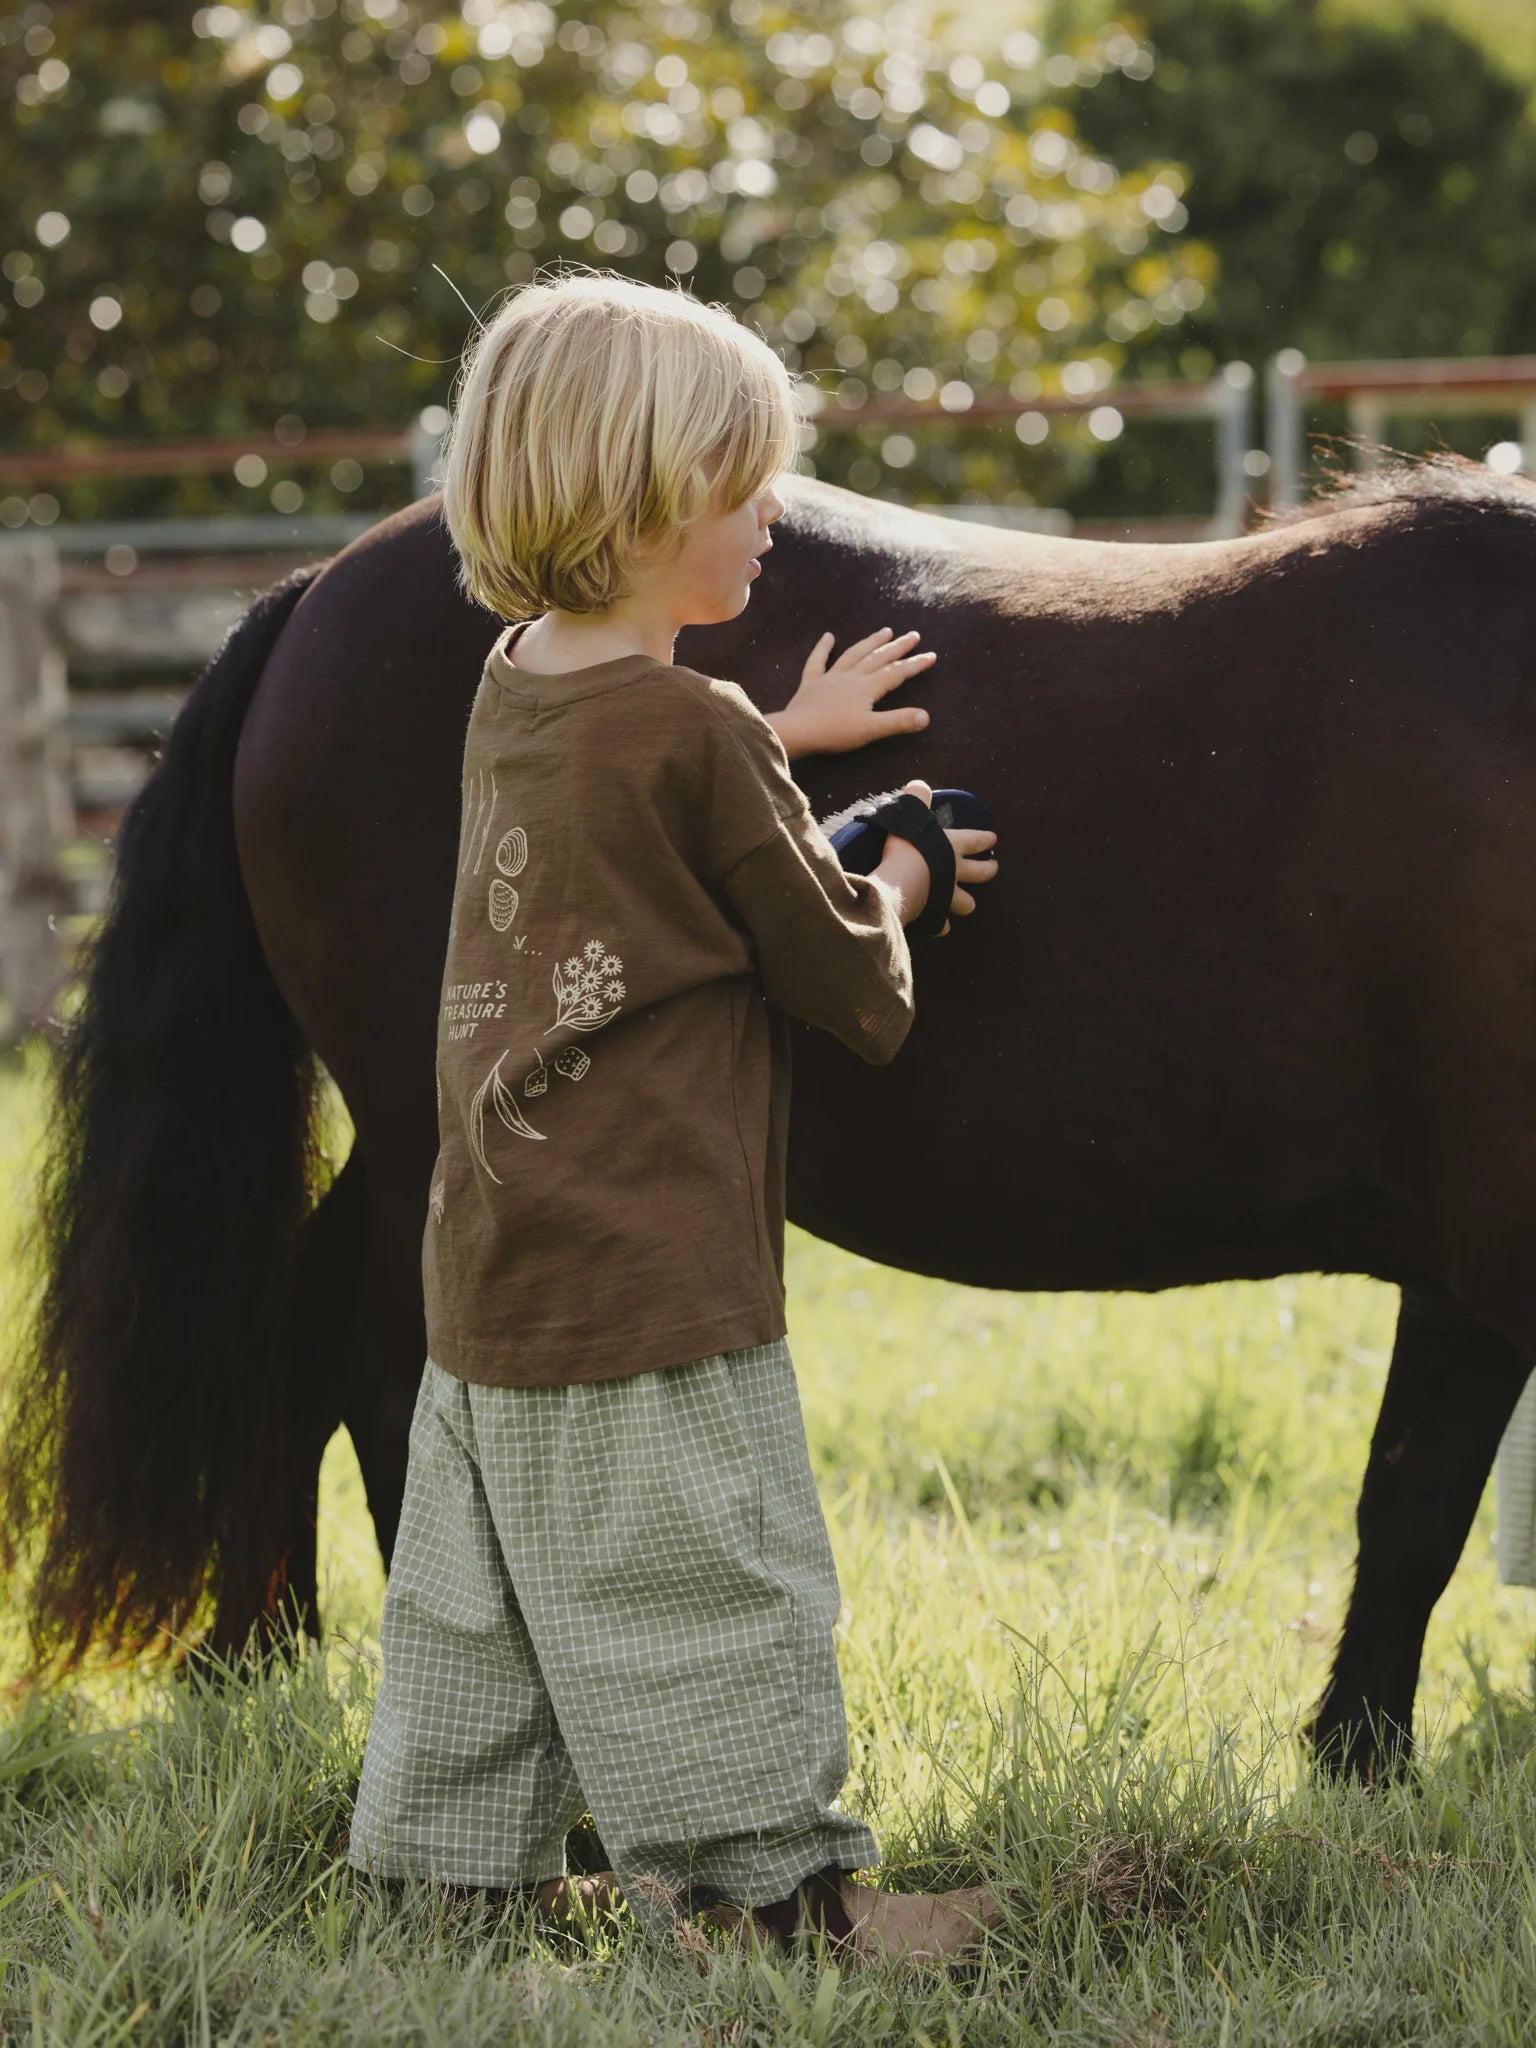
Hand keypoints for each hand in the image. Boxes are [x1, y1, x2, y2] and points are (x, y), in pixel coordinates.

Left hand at [770, 626, 935, 758]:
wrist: (797, 731)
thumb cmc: (834, 732)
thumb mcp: (871, 730)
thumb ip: (898, 722)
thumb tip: (926, 716)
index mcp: (867, 687)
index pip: (896, 673)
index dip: (915, 664)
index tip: (931, 655)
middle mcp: (851, 676)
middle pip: (878, 658)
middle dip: (898, 647)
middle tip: (913, 635)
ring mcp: (830, 677)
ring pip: (854, 654)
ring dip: (870, 642)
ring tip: (885, 631)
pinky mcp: (811, 683)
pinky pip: (817, 661)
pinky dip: (823, 648)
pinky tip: (828, 637)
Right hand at [873, 779, 998, 936]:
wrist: (900, 882)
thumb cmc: (907, 845)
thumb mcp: (910, 814)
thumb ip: (916, 799)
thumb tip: (918, 785)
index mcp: (954, 846)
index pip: (976, 840)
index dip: (985, 839)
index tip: (993, 839)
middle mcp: (955, 872)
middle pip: (981, 873)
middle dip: (989, 869)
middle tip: (992, 867)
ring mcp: (947, 895)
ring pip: (966, 903)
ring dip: (966, 902)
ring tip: (964, 902)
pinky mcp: (934, 914)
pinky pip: (940, 923)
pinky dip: (939, 924)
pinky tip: (937, 925)